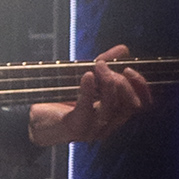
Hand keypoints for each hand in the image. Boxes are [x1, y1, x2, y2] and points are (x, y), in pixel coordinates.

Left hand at [28, 45, 151, 147]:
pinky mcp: (76, 128)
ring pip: (111, 107)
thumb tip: (124, 49)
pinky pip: (87, 108)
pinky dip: (88, 90)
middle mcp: (108, 125)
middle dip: (121, 81)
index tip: (129, 68)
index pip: (141, 105)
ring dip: (106, 82)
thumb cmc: (64, 101)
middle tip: (103, 65)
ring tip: (96, 65)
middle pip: (130, 105)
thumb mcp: (88, 80)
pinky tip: (86, 75)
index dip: (140, 86)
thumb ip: (107, 65)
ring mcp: (93, 129)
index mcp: (114, 115)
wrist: (37, 122)